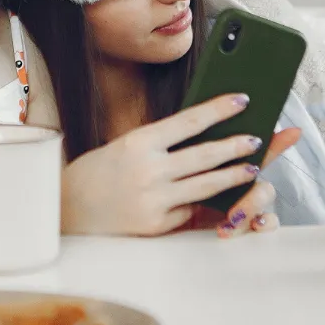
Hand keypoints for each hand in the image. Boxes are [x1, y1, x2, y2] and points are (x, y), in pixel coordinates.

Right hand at [61, 94, 298, 236]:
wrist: (66, 210)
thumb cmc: (97, 174)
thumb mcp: (124, 148)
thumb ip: (159, 145)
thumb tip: (202, 136)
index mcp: (138, 143)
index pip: (189, 121)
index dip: (219, 109)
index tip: (242, 100)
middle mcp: (148, 170)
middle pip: (205, 154)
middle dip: (236, 145)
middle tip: (258, 138)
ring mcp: (154, 199)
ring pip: (207, 185)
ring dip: (234, 175)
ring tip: (252, 168)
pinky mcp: (157, 225)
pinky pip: (190, 210)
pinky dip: (205, 202)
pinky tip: (221, 197)